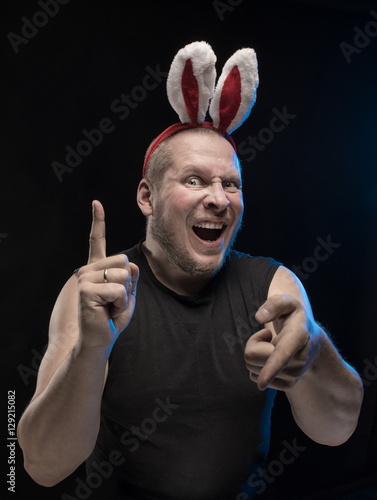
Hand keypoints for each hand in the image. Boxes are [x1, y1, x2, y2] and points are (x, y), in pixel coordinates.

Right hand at [76, 200, 138, 351]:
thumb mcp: (128, 295)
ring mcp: (85, 278)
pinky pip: (118, 290)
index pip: (97, 241)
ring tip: (110, 306)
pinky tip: (107, 311)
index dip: (98, 221)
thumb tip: (129, 263)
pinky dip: (119, 303)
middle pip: (124, 263)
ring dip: (124, 296)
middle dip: (128, 285)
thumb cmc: (112, 318)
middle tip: (115, 301)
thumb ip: (131, 277)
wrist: (100, 339)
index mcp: (97, 268)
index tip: (96, 203)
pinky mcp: (86, 290)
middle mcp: (88, 270)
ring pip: (123, 276)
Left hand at [244, 294, 320, 390]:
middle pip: (254, 356)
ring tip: (272, 344)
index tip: (262, 383)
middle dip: (253, 343)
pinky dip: (258, 366)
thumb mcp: (287, 302)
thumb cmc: (294, 317)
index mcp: (298, 336)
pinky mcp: (287, 385)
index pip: (283, 353)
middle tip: (266, 334)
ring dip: (256, 354)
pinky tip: (272, 356)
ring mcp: (294, 375)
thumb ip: (274, 304)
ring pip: (252, 368)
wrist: (310, 338)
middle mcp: (299, 360)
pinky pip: (255, 377)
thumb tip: (260, 317)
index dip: (272, 367)